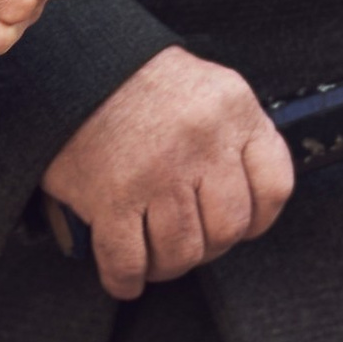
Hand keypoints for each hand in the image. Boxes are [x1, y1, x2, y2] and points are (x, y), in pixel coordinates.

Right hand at [38, 45, 293, 302]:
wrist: (68, 63)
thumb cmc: (134, 79)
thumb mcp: (203, 87)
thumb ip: (230, 135)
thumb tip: (240, 196)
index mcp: (233, 109)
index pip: (274, 187)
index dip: (257, 218)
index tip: (240, 224)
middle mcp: (202, 141)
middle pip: (228, 229)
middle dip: (208, 246)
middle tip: (188, 240)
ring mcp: (157, 171)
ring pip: (182, 252)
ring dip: (167, 266)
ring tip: (154, 257)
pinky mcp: (111, 196)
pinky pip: (128, 261)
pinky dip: (126, 279)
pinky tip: (125, 276)